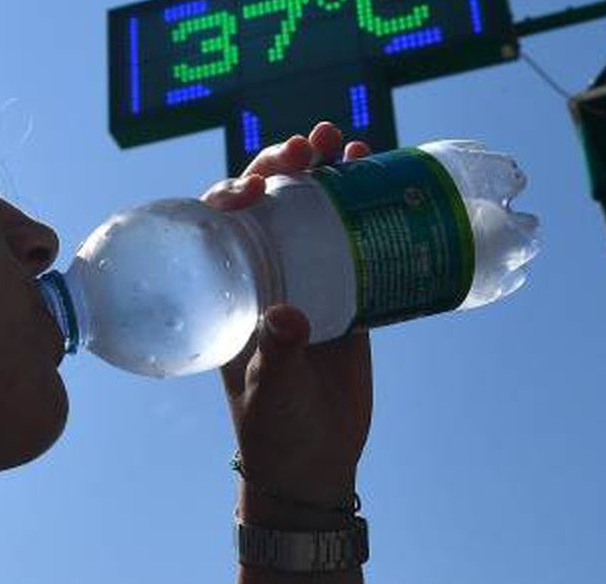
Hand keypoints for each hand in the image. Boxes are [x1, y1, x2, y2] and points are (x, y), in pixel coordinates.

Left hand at [199, 122, 373, 527]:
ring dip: (328, 174)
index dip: (234, 192)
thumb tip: (288, 318)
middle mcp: (264, 275)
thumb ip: (276, 356)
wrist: (313, 463)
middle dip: (284, 167)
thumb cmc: (273, 429)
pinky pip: (357, 240)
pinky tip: (382, 175)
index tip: (256, 186)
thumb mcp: (268, 391)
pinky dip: (367, 207)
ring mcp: (307, 280)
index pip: (222, 224)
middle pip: (270, 204)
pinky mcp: (348, 295)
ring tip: (348, 143)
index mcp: (229, 289)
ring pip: (313, 213)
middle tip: (310, 145)